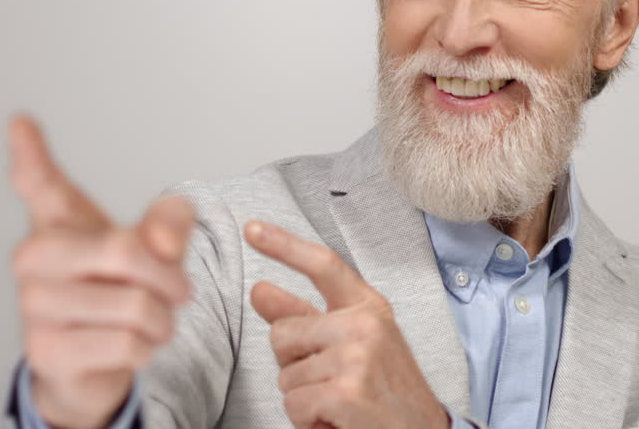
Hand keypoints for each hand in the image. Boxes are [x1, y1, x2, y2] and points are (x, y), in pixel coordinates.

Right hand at [8, 114, 194, 428]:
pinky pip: (129, 344)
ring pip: (136, 306)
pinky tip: (132, 346)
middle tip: (180, 291)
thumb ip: (168, 225)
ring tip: (152, 322)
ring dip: (164, 320)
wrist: (90, 360)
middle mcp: (31, 258)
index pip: (39, 182)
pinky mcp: (47, 353)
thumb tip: (163, 241)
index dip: (30, 153)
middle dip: (171, 278)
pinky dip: (148, 348)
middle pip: (126, 252)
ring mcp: (33, 306)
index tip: (20, 123)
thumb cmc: (115, 289)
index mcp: (55, 221)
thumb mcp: (152, 248)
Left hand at [244, 221, 450, 428]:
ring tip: (339, 403)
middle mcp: (365, 324)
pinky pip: (294, 404)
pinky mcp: (348, 391)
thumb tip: (261, 291)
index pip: (322, 265)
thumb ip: (306, 319)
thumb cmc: (386, 394)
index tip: (252, 229)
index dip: (284, 245)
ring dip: (303, 398)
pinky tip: (337, 420)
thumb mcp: (354, 346)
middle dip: (292, 365)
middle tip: (329, 382)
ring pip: (286, 376)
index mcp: (369, 307)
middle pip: (283, 332)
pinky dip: (308, 421)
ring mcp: (357, 356)